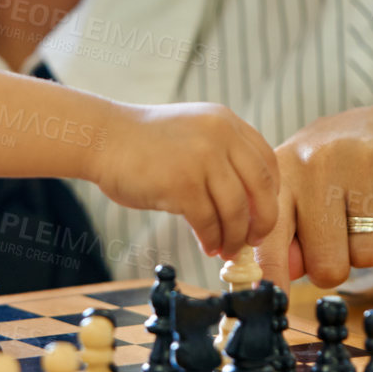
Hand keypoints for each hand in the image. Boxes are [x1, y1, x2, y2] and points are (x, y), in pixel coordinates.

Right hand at [92, 102, 279, 259]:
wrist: (103, 138)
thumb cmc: (144, 142)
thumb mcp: (193, 132)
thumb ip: (221, 154)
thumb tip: (249, 203)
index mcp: (226, 122)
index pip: (267, 162)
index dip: (269, 195)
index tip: (262, 215)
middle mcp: (220, 136)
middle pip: (261, 189)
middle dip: (263, 222)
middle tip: (253, 240)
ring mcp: (202, 159)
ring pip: (237, 210)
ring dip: (235, 237)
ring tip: (226, 249)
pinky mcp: (182, 184)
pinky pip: (208, 221)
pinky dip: (212, 239)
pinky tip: (207, 246)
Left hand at [255, 106, 372, 288]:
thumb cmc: (331, 171)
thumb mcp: (296, 193)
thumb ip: (285, 238)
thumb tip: (282, 278)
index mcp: (283, 175)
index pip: (272, 238)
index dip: (272, 275)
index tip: (274, 299)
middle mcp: (318, 163)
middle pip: (329, 266)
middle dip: (338, 265)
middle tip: (341, 235)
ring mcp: (364, 162)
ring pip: (370, 256)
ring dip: (372, 249)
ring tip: (367, 215)